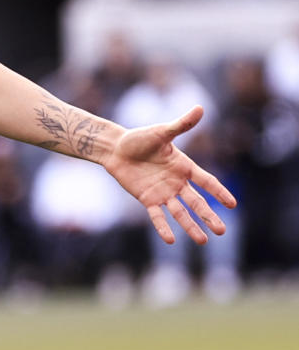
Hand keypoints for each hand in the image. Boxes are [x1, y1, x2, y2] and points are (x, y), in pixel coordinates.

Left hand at [103, 105, 236, 243]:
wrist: (116, 149)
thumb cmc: (139, 139)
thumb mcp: (161, 132)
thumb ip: (180, 125)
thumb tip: (200, 108)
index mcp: (184, 167)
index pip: (206, 181)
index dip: (219, 192)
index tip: (233, 204)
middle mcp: (177, 182)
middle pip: (197, 202)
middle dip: (209, 216)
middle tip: (222, 230)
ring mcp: (163, 192)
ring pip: (180, 212)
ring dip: (191, 226)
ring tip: (203, 241)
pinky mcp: (147, 199)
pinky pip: (157, 216)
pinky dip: (163, 227)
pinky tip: (170, 240)